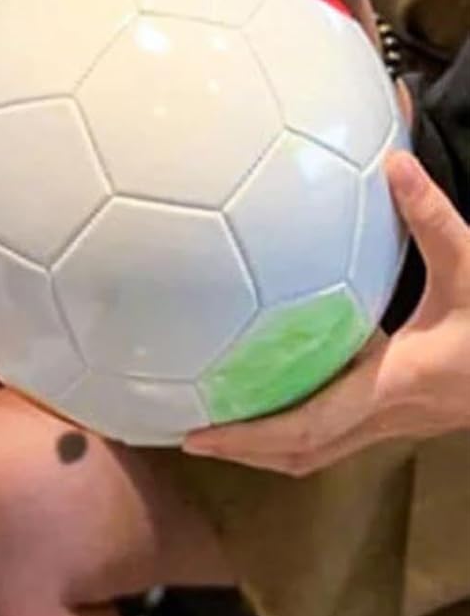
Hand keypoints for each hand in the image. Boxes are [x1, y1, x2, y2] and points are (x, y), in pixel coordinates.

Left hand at [184, 152, 469, 474]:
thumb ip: (430, 218)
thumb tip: (393, 164)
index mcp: (393, 386)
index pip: (309, 425)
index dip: (251, 435)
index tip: (199, 433)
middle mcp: (388, 413)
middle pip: (303, 451)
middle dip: (243, 449)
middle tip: (184, 433)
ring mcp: (397, 419)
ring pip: (321, 450)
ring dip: (267, 445)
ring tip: (213, 423)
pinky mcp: (402, 408)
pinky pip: (337, 432)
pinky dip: (296, 426)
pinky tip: (268, 393)